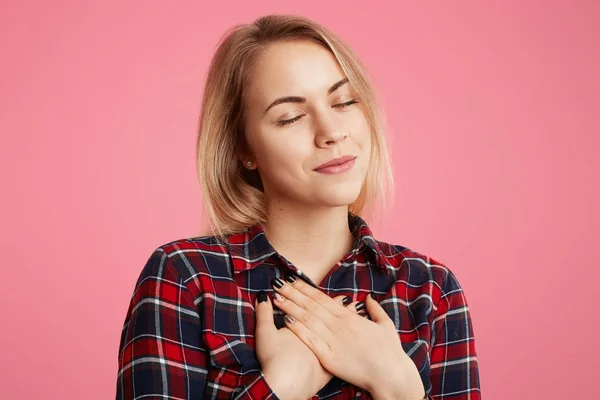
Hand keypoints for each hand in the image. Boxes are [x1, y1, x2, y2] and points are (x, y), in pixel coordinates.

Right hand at [254, 290, 349, 399]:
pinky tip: (355, 341)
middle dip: (338, 307)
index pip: (314, 307)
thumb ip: (264, 314)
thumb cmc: (274, 360)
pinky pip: (343, 353)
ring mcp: (328, 352)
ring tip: (354, 311)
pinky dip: (349, 344)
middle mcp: (321, 336)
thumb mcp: (265, 334)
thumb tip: (262, 298)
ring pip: (341, 333)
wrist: (285, 385)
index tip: (324, 290)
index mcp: (306, 325)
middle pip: (331, 318)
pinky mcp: (330, 368)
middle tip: (346, 299)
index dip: (320, 298)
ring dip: (347, 323)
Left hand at [270, 273, 425, 399]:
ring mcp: (334, 340)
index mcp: (350, 317)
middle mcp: (339, 325)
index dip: (305, 288)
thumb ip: (375, 310)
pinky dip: (298, 329)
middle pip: (311, 305)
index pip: (322, 298)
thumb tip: (368, 297)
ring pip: (308, 319)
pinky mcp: (330, 357)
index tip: (292, 279)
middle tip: (277, 283)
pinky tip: (286, 320)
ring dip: (290, 307)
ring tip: (276, 298)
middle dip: (292, 293)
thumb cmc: (390, 352)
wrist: (391, 375)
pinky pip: (311, 340)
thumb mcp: (385, 326)